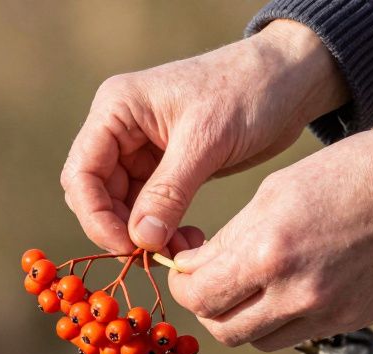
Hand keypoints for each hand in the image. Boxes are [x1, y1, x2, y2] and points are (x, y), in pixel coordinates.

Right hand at [61, 20, 345, 255]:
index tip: (128, 247)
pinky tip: (189, 241)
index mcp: (116, 110)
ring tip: (182, 251)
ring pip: (122, 208)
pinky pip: (148, 210)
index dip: (96, 217)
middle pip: (95, 195)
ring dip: (144, 236)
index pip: (82, 174)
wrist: (290, 78)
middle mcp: (118, 129)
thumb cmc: (247, 91)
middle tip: (155, 257)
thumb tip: (140, 240)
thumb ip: (168, 191)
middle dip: (121, 230)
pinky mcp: (163, 168)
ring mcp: (139, 150)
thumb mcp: (206, 141)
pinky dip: (163, 230)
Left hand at [167, 115, 372, 350]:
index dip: (181, 281)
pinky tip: (289, 287)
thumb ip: (233, 237)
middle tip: (212, 279)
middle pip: (221, 328)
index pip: (197, 293)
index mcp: (268, 250)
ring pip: (255, 341)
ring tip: (250, 285)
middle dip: (207, 305)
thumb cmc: (351, 172)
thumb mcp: (276, 190)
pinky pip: (295, 335)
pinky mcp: (351, 320)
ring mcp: (325, 312)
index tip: (187, 264)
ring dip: (241, 318)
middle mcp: (294, 291)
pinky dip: (279, 320)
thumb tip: (196, 268)